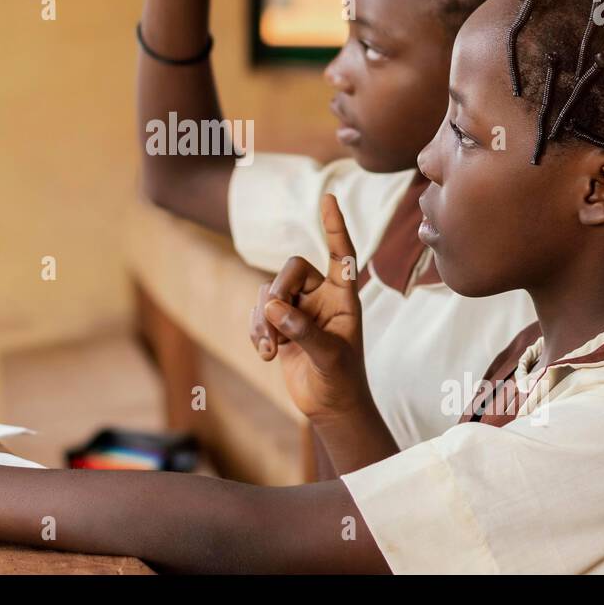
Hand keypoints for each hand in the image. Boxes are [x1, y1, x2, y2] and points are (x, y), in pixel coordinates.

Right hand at [250, 194, 370, 422]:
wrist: (330, 406)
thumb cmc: (342, 381)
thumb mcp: (329, 357)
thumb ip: (304, 330)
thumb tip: (274, 307)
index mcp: (345, 296)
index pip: (341, 254)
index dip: (334, 226)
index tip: (328, 198)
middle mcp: (323, 296)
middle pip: (291, 269)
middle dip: (278, 294)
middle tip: (274, 324)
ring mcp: (300, 309)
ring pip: (270, 292)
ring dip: (264, 320)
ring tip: (271, 350)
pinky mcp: (281, 324)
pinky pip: (260, 311)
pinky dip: (257, 330)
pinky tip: (266, 354)